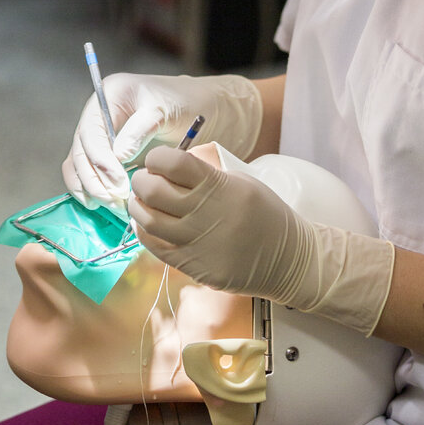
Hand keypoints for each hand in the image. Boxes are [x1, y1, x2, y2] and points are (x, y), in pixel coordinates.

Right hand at [62, 72, 261, 210]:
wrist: (200, 108)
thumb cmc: (185, 103)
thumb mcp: (165, 110)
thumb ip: (140, 130)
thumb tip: (117, 156)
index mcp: (108, 96)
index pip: (91, 132)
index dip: (100, 160)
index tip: (118, 182)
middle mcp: (97, 116)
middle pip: (80, 152)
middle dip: (95, 180)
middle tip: (117, 200)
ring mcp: (99, 137)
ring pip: (78, 167)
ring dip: (92, 189)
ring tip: (115, 205)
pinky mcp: (104, 156)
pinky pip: (87, 175)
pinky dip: (92, 191)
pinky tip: (106, 204)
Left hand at [128, 146, 394, 336]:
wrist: (285, 259)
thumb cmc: (265, 214)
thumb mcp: (241, 183)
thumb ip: (206, 176)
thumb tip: (169, 168)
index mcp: (219, 187)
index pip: (173, 163)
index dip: (156, 158)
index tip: (155, 160)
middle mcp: (204, 214)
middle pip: (153, 191)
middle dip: (141, 180)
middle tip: (144, 179)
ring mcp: (196, 243)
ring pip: (148, 220)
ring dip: (138, 206)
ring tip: (143, 201)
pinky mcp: (191, 266)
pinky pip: (155, 247)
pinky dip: (145, 231)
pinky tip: (149, 223)